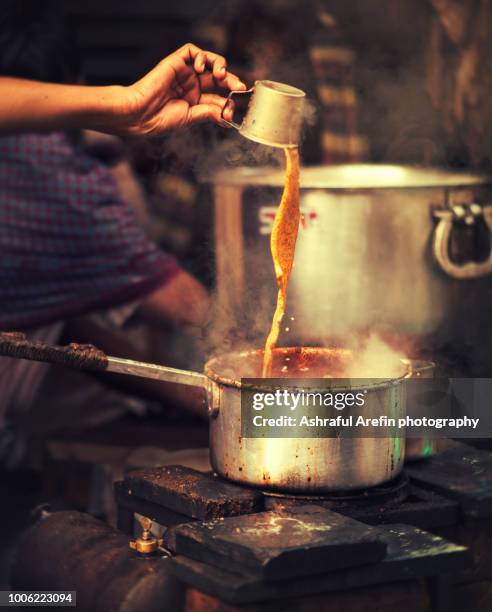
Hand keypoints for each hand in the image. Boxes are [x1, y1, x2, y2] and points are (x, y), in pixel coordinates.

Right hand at [120, 43, 246, 135]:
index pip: (218, 97)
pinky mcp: (175, 62)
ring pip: (209, 61)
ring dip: (220, 65)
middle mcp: (191, 85)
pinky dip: (202, 56)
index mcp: (195, 101)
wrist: (140, 114)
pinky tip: (202, 68)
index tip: (233, 109)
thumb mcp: (190, 117)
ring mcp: (184, 73)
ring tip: (221, 75)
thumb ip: (209, 112)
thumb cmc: (160, 119)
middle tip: (239, 87)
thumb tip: (228, 113)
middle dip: (230, 81)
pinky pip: (192, 51)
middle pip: (217, 78)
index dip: (228, 101)